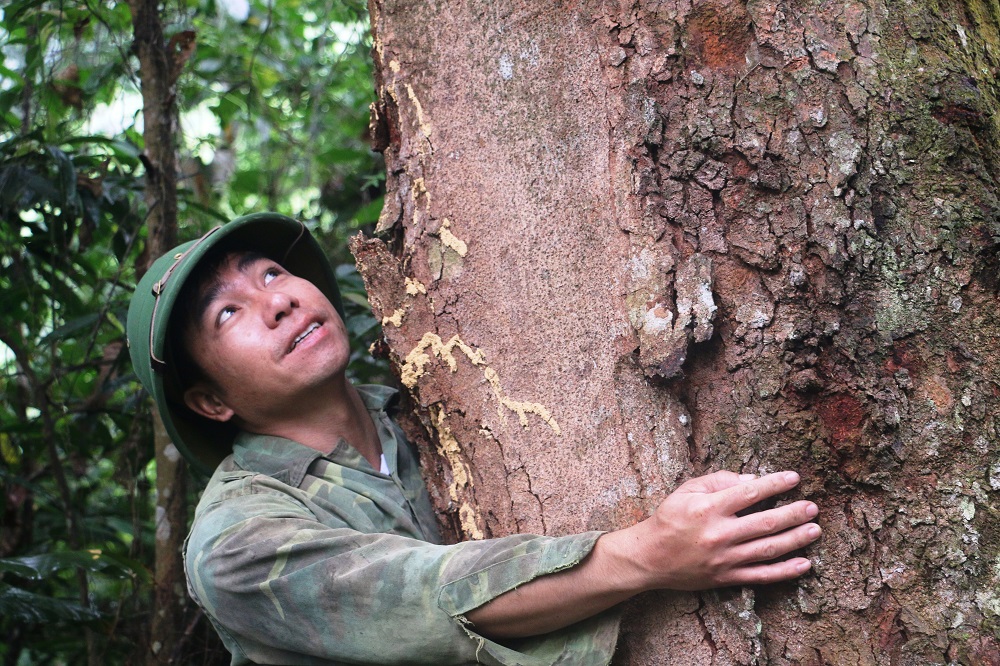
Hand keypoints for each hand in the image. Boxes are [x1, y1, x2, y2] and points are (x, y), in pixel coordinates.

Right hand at [603, 470, 819, 591]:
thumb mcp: (686, 490)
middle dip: (793, 513)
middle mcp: (719, 534)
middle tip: (812, 506)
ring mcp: (725, 559)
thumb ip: (718, 481)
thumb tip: (753, 480)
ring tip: (815, 529)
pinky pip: (762, 575)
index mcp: (708, 509)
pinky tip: (805, 564)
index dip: (775, 484)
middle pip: (766, 523)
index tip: (794, 478)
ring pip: (769, 549)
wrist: (650, 557)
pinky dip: (786, 571)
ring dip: (796, 539)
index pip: (749, 493)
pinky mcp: (727, 578)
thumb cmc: (669, 518)